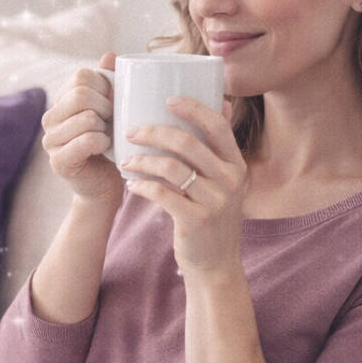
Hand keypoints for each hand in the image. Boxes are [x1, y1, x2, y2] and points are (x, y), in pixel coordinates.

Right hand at [40, 53, 125, 205]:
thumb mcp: (112, 110)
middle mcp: (50, 118)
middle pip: (80, 94)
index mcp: (61, 101)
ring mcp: (50, 140)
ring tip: (109, 136)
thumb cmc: (112, 146)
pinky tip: (106, 148)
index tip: (114, 101)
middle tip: (113, 120)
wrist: (106, 186)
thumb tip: (110, 55)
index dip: (104, 85)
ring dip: (106, 127)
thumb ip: (108, 83)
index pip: (81, 76)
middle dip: (106, 106)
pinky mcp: (58, 161)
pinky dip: (103, 142)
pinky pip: (87, 140)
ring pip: (86, 117)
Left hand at [120, 97, 247, 275]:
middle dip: (154, 132)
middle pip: (188, 143)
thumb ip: (219, 148)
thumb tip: (223, 103)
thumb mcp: (224, 181)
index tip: (168, 99)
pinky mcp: (196, 220)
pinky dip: (142, 186)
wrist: (215, 263)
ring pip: (171, 167)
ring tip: (126, 161)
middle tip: (131, 131)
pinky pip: (161, 193)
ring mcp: (215, 201)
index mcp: (236, 164)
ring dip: (142, 160)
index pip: (218, 127)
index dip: (193, 109)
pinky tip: (132, 185)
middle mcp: (230, 179)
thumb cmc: (213, 215)